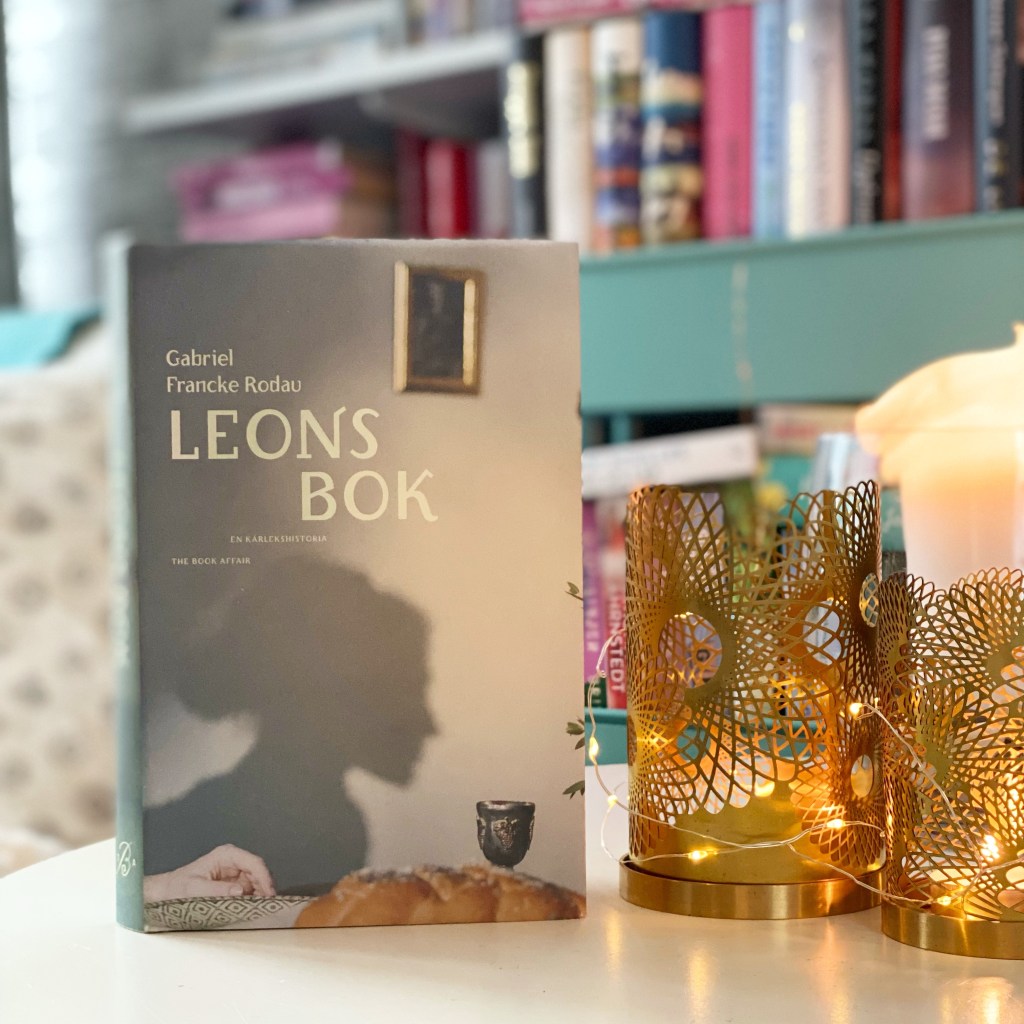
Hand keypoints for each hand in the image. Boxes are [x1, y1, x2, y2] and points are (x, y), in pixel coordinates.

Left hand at [143, 844, 275, 900]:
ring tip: (261, 909)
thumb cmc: (176, 888)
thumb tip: (240, 891)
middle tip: (266, 905)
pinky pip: (249, 890)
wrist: (165, 893)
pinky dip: (253, 899)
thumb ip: (217, 890)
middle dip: (264, 888)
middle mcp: (233, 862)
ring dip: (260, 894)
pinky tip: (252, 909)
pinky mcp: (233, 885)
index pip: (253, 862)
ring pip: (256, 882)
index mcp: (226, 855)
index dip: (264, 878)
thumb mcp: (194, 890)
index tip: (269, 894)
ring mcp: (234, 873)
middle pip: (258, 872)